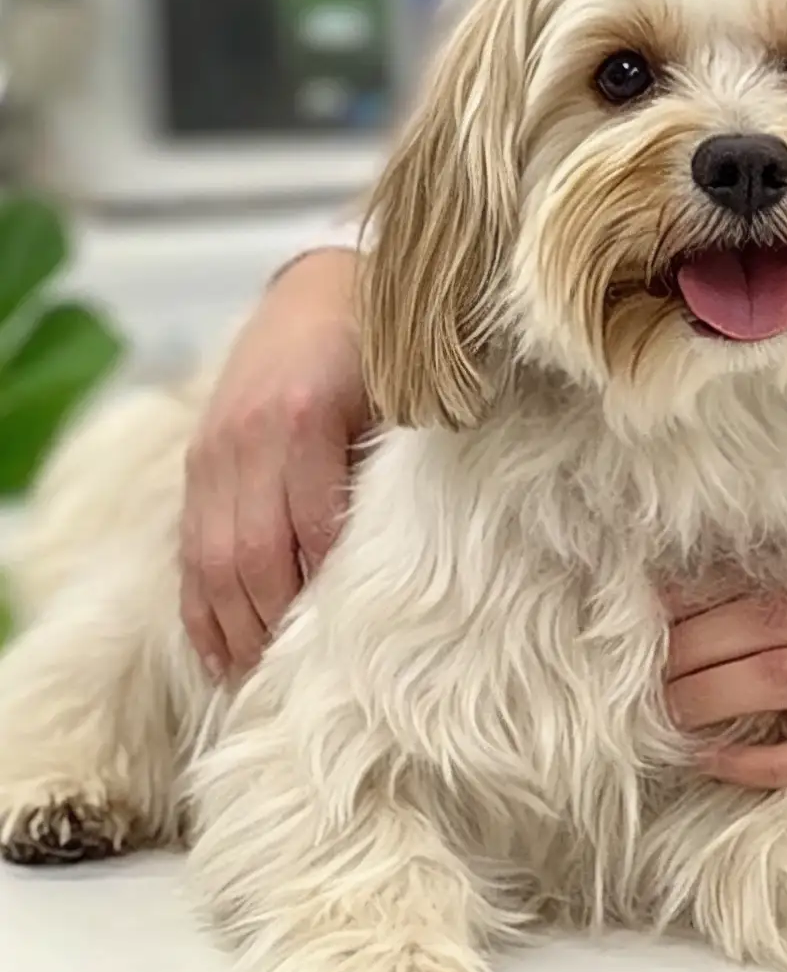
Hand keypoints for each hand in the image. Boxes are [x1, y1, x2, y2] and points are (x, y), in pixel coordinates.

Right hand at [179, 249, 368, 681]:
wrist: (320, 286)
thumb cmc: (381, 344)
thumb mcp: (403, 388)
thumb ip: (397, 463)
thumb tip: (414, 553)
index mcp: (304, 418)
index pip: (310, 531)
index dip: (325, 595)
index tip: (348, 646)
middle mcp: (247, 439)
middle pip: (251, 559)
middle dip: (271, 629)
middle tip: (300, 685)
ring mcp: (213, 453)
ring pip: (211, 563)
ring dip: (232, 631)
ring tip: (258, 684)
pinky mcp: (196, 463)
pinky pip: (188, 549)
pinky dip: (201, 608)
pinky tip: (219, 655)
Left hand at [662, 524, 786, 807]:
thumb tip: (772, 521)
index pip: (774, 570)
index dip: (702, 586)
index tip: (650, 600)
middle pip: (764, 622)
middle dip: (691, 644)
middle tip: (644, 663)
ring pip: (778, 680)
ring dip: (709, 696)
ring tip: (666, 708)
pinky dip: (753, 761)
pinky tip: (714, 761)